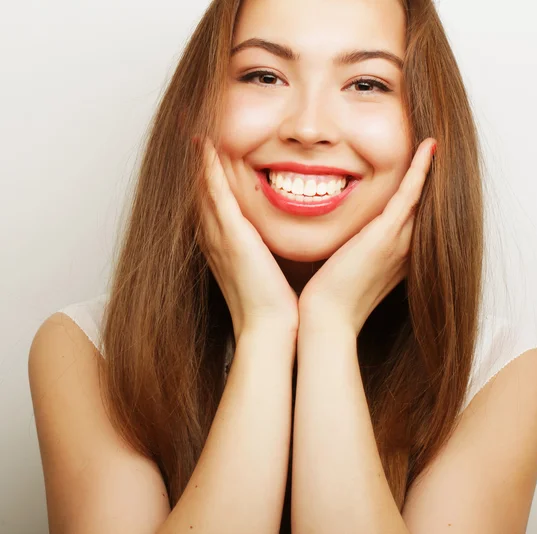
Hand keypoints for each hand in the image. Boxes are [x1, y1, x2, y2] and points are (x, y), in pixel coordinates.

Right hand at [194, 137, 298, 341]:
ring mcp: (219, 236)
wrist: (269, 329)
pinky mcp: (231, 236)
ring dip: (197, 159)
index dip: (204, 178)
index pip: (211, 204)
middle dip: (194, 163)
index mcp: (224, 245)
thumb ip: (266, 253)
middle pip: (199, 191)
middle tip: (189, 132)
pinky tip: (204, 145)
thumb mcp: (267, 271)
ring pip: (202, 188)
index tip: (205, 152)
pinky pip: (214, 194)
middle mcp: (214, 238)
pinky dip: (207, 169)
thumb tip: (277, 242)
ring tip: (191, 130)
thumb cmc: (273, 305)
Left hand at [298, 138, 436, 336]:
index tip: (425, 171)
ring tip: (437, 142)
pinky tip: (429, 147)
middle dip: (434, 179)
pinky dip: (420, 169)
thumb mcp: (349, 269)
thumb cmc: (332, 297)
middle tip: (439, 149)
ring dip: (431, 168)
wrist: (327, 318)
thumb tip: (348, 237)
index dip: (425, 194)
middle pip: (427, 205)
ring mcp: (399, 242)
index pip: (417, 218)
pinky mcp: (386, 236)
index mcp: (399, 256)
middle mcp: (407, 248)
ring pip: (424, 197)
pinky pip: (409, 194)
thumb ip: (356, 251)